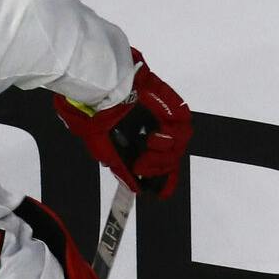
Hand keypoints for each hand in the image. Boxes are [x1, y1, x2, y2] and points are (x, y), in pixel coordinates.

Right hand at [54, 49, 191, 197]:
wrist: (99, 89)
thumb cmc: (95, 115)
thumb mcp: (104, 149)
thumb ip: (121, 169)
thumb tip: (135, 188)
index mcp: (139, 142)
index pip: (162, 167)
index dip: (164, 180)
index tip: (159, 189)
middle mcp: (153, 131)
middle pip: (172, 159)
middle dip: (159, 167)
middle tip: (142, 164)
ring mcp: (163, 118)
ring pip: (179, 144)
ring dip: (164, 153)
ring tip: (147, 146)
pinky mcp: (170, 104)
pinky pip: (183, 125)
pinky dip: (170, 136)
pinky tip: (153, 136)